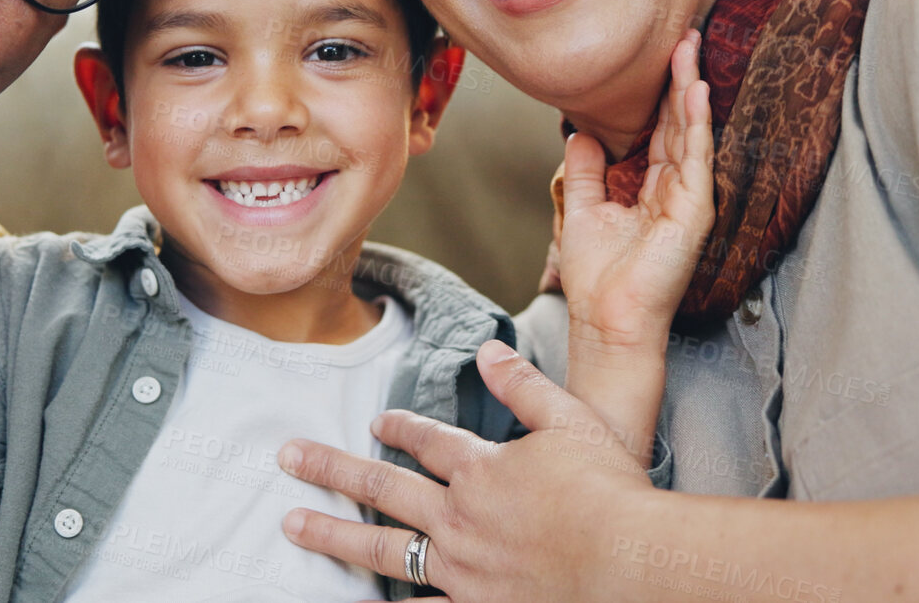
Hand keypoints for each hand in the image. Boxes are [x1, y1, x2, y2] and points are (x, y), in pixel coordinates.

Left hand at [280, 341, 652, 602]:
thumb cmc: (611, 494)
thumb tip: (486, 350)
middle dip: (331, 468)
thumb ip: (524, 387)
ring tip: (292, 525)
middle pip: (383, 486)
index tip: (376, 421)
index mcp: (482, 469)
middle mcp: (460, 518)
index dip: (400, 427)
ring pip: (383, 547)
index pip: (429, 441)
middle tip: (289, 457)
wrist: (629, 565)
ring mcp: (462, 568)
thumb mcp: (571, 421)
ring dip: (333, 533)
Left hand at [557, 29, 712, 353]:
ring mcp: (687, 200)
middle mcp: (674, 190)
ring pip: (691, 133)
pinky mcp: (694, 212)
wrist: (605, 318)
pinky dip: (698, 124)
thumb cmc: (598, 277)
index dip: (660, 93)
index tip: (661, 53)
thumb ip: (586, 170)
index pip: (659, 129)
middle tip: (685, 34)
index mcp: (651, 188)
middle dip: (682, 79)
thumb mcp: (582, 208)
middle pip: (679, 123)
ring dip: (692, 90)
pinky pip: (697, 159)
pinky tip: (696, 93)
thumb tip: (580, 132)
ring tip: (691, 49)